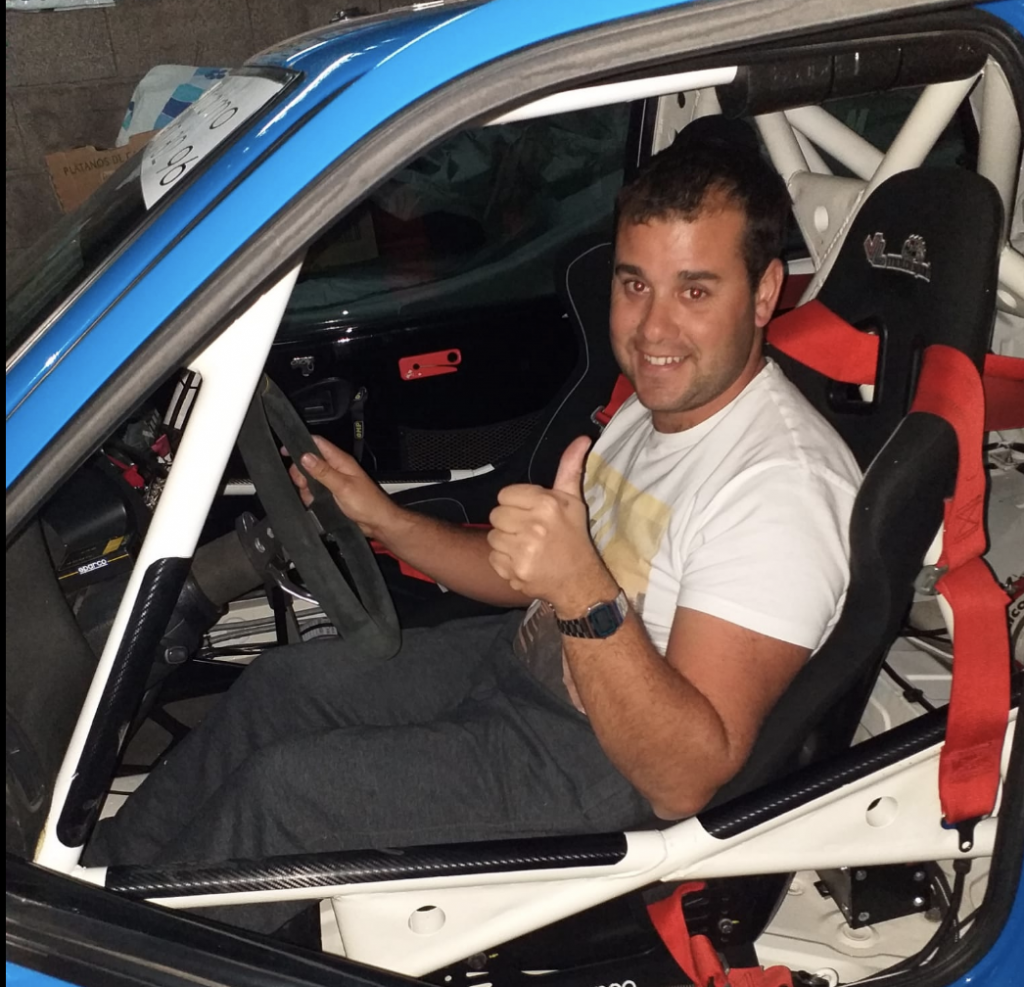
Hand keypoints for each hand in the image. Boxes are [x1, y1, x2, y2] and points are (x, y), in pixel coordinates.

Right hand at [287, 436, 399, 538]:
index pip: (317, 444)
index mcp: (340, 461)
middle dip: (301, 472)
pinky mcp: (332, 493)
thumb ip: (323, 471)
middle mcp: (336, 468)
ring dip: (306, 487)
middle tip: (303, 484)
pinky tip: (313, 503)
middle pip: (309, 461)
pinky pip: (315, 491)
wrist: (377, 522)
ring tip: (312, 497)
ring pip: (310, 478)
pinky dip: (311, 496)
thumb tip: (305, 456)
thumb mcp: (342, 486)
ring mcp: (334, 481)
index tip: (285, 450)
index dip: (301, 444)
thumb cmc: (367, 503)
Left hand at [487, 436, 615, 612]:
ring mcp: (523, 551)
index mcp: (547, 504)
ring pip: (493, 537)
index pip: (505, 494)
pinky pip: (493, 557)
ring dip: (506, 542)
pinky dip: (504, 561)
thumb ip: (570, 469)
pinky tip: (523, 561)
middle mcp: (534, 526)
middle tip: (528, 531)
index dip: (517, 504)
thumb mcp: (573, 501)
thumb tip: (582, 439)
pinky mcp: (514, 571)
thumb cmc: (574, 537)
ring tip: (526, 547)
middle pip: (496, 515)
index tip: (531, 514)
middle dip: (509, 522)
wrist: (579, 582)